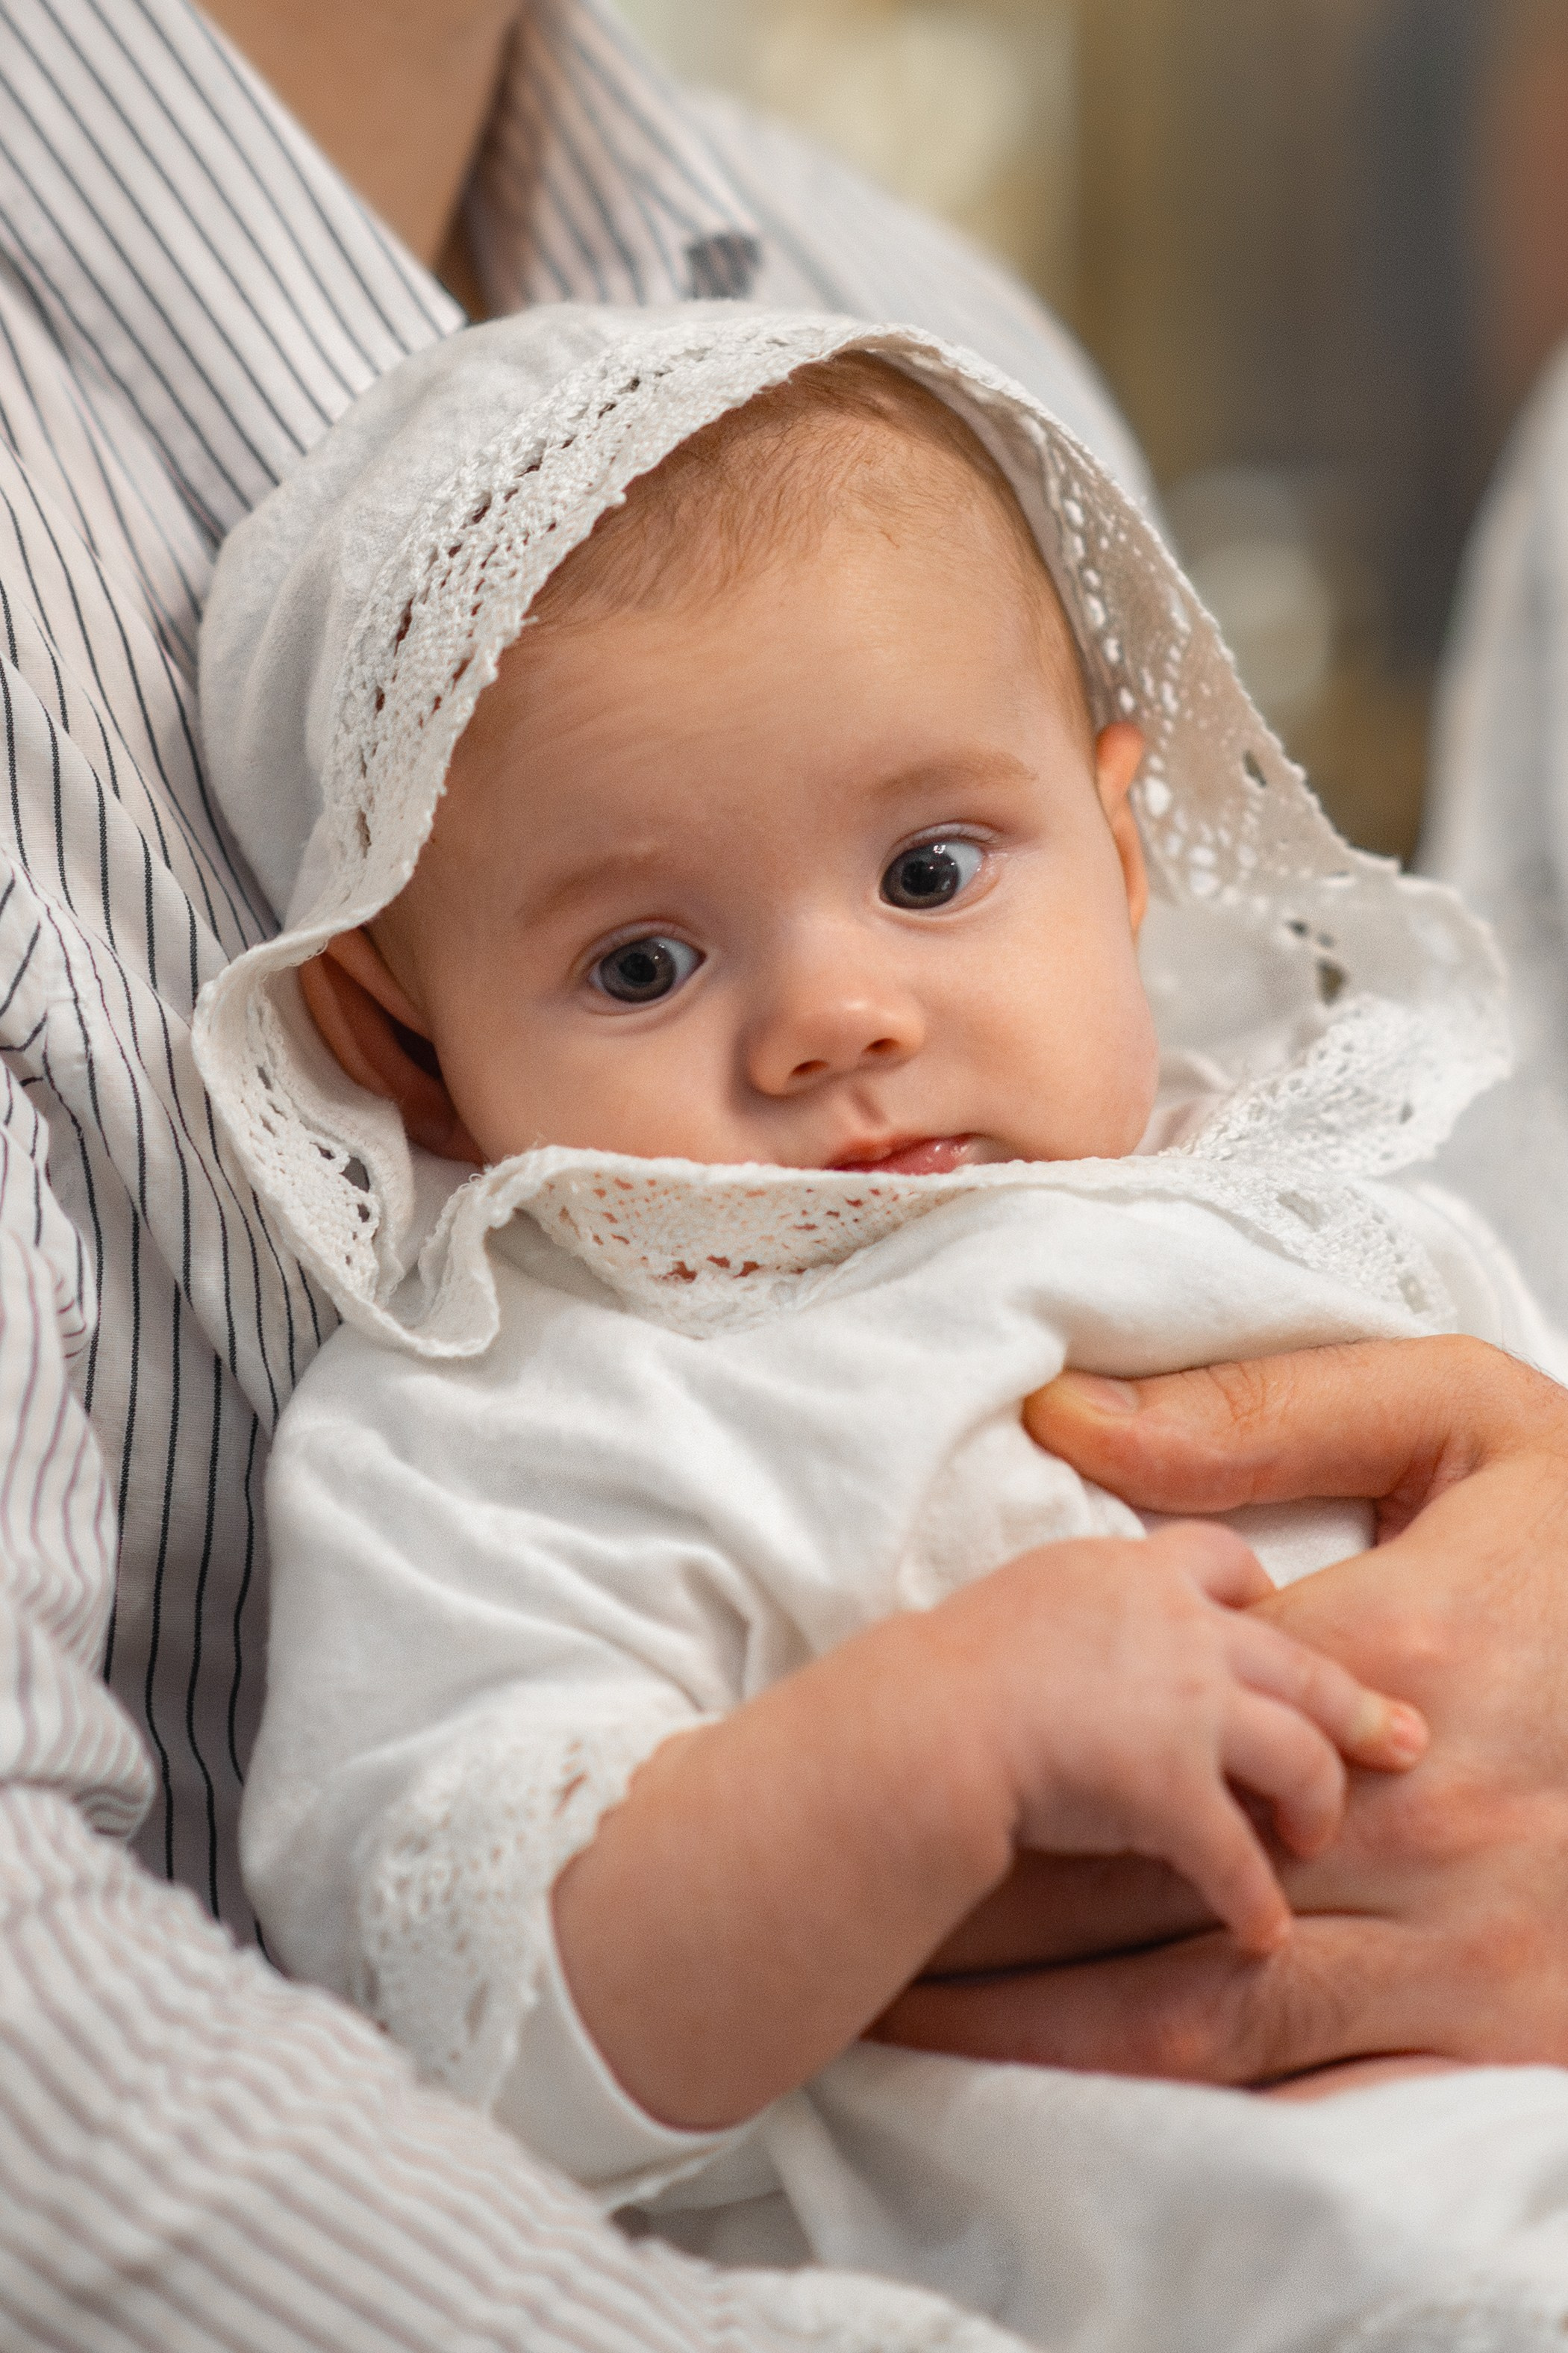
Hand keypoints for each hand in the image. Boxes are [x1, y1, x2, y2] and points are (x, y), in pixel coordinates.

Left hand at [876, 1336, 1567, 2083]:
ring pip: (1210, 2012)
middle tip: (860, 1936)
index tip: (886, 1798)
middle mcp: (1413, 1815)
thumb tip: (1070, 1420)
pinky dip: (1189, 2093)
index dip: (1001, 1779)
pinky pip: (1319, 2076)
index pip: (1140, 1736)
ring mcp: (1463, 1933)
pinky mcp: (1504, 2015)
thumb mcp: (1460, 1420)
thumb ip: (1266, 1421)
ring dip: (1051, 2031)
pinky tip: (1086, 2091)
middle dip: (993, 1925)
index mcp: (1387, 1653)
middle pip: (1150, 1889)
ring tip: (918, 2026)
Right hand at [940, 1525, 1424, 1955]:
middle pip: (1298, 1662)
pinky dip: (1254, 1903)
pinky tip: (1263, 1935)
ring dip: (1315, 1802)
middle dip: (1356, 1706)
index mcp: (1134, 1574)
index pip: (1223, 1560)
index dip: (1260, 1596)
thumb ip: (1075, 1615)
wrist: (923, 1720)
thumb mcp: (1019, 1599)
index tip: (1278, 1619)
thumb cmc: (943, 1669)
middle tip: (1404, 1740)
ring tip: (1314, 1841)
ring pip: (1298, 1754)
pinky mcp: (1176, 1792)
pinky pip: (1237, 1860)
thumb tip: (1073, 1644)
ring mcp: (1188, 1710)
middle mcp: (1180, 1630)